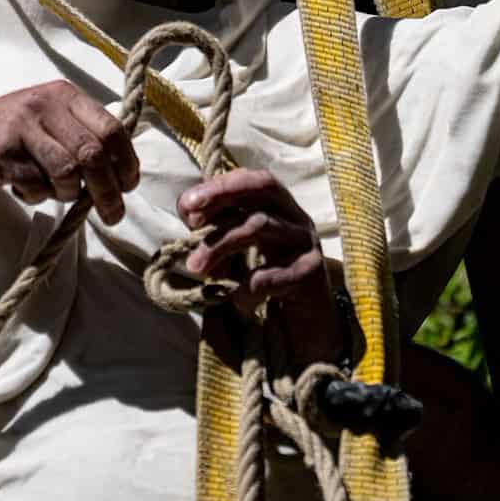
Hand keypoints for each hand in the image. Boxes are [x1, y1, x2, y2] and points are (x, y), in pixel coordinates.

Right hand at [0, 80, 138, 223]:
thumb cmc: (13, 130)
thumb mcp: (51, 117)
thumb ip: (83, 134)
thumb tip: (123, 171)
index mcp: (64, 95)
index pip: (110, 128)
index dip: (127, 161)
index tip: (129, 185)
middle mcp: (45, 106)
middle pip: (92, 153)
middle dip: (108, 190)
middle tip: (113, 213)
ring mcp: (22, 129)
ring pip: (67, 172)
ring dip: (69, 193)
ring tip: (56, 192)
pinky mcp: (2, 155)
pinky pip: (37, 186)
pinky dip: (38, 195)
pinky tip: (26, 187)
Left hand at [178, 168, 343, 364]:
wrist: (307, 321)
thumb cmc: (267, 275)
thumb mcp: (240, 248)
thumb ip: (217, 226)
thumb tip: (188, 211)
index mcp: (280, 205)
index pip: (252, 179)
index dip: (220, 185)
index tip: (188, 203)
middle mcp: (296, 216)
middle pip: (262, 189)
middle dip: (222, 196)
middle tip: (191, 222)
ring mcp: (306, 241)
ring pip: (259, 225)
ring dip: (219, 245)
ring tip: (195, 267)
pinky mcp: (311, 272)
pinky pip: (270, 273)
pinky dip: (245, 286)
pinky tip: (236, 301)